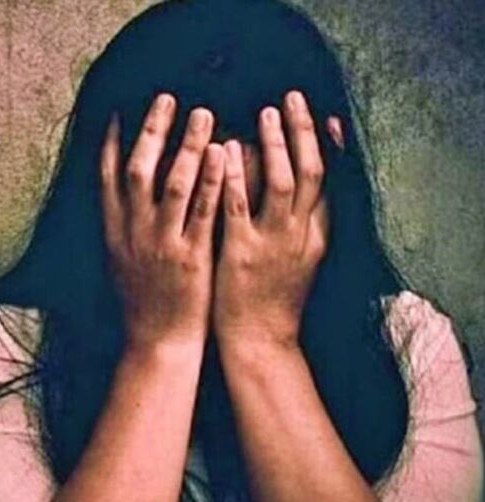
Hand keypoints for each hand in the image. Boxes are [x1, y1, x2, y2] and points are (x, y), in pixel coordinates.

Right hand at [100, 93, 223, 350]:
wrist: (157, 342)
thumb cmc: (142, 302)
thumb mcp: (120, 261)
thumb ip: (120, 225)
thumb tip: (119, 192)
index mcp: (113, 231)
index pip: (106, 177)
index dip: (111, 140)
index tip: (118, 110)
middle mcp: (133, 232)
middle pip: (138, 170)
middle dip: (152, 130)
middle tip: (168, 98)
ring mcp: (162, 243)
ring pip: (172, 184)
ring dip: (187, 145)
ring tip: (203, 114)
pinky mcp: (191, 256)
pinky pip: (203, 211)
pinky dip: (212, 180)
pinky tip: (224, 154)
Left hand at [213, 90, 328, 346]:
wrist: (260, 343)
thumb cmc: (274, 300)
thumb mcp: (300, 262)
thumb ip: (303, 225)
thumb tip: (298, 187)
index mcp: (317, 237)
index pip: (330, 183)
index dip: (329, 147)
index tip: (326, 116)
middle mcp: (301, 236)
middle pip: (312, 174)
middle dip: (303, 133)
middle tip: (292, 98)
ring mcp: (273, 244)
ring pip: (284, 184)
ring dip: (277, 144)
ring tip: (267, 112)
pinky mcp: (241, 254)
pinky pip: (239, 206)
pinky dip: (237, 175)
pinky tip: (229, 149)